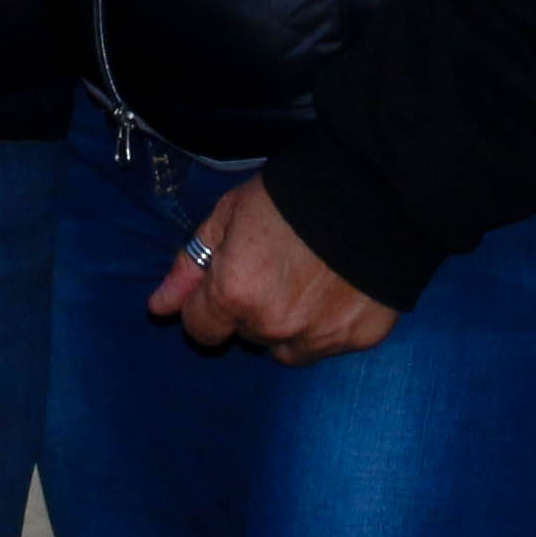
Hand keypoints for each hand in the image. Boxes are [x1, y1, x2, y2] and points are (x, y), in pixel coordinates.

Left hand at [152, 180, 399, 364]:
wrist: (376, 187)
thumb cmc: (292, 194)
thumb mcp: (229, 215)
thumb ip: (190, 266)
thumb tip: (159, 307)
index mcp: (234, 294)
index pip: (201, 330)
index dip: (208, 306)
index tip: (227, 282)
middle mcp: (273, 326)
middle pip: (246, 336)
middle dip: (251, 309)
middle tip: (275, 268)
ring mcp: (319, 337)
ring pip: (286, 349)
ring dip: (288, 325)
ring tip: (308, 281)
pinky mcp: (359, 338)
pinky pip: (328, 344)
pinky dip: (328, 324)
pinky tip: (339, 288)